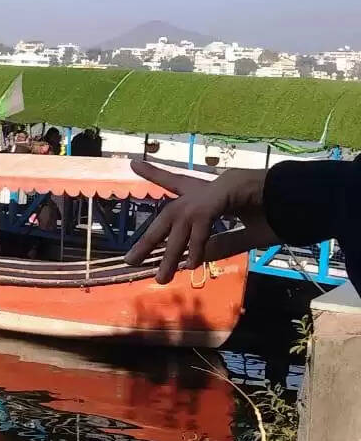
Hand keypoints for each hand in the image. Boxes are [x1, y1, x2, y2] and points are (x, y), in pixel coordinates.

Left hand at [125, 160, 279, 283]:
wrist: (309, 199)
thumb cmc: (285, 213)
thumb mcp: (249, 235)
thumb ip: (223, 244)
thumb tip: (196, 257)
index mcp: (217, 193)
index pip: (180, 183)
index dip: (157, 175)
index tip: (134, 163)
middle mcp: (212, 186)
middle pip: (171, 210)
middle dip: (150, 235)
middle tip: (130, 259)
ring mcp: (218, 186)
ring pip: (181, 220)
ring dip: (169, 250)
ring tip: (160, 277)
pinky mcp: (226, 190)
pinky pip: (202, 220)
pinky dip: (196, 242)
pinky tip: (193, 262)